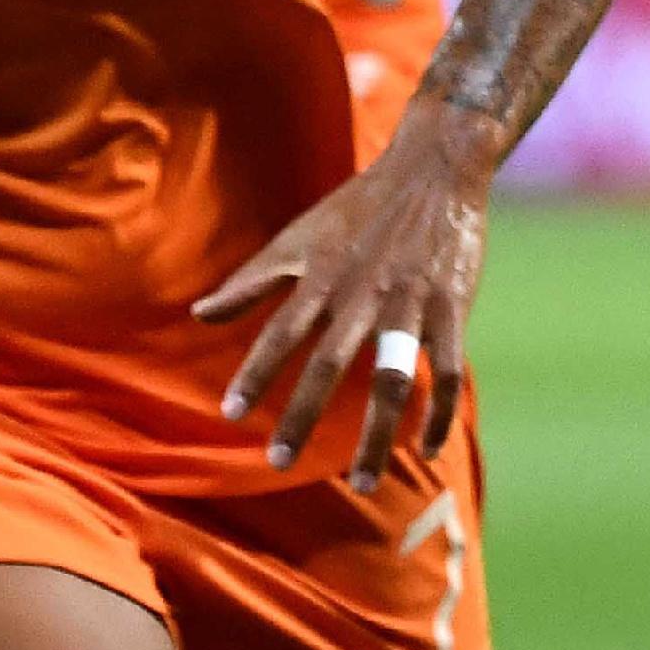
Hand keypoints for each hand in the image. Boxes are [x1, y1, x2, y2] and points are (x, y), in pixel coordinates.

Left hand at [195, 102, 494, 482]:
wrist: (435, 169)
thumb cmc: (360, 205)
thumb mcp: (300, 236)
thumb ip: (251, 280)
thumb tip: (197, 314)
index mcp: (324, 277)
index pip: (281, 333)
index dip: (256, 374)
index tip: (231, 415)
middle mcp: (363, 295)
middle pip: (329, 366)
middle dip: (303, 417)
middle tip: (279, 462)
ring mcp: (410, 305)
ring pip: (392, 382)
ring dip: (376, 436)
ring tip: (361, 480)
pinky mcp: (452, 309)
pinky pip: (448, 373)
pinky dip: (438, 414)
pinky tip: (427, 447)